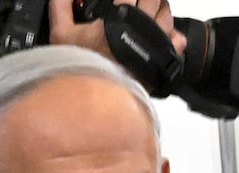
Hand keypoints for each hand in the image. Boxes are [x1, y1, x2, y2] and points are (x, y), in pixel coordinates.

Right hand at [48, 0, 186, 59]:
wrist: (103, 96)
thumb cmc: (85, 66)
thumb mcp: (62, 34)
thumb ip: (60, 7)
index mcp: (120, 14)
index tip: (124, 0)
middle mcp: (142, 25)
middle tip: (140, 2)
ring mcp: (155, 41)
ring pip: (167, 15)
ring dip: (161, 10)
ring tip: (154, 11)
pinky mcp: (163, 58)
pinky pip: (177, 41)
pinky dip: (174, 36)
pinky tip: (166, 35)